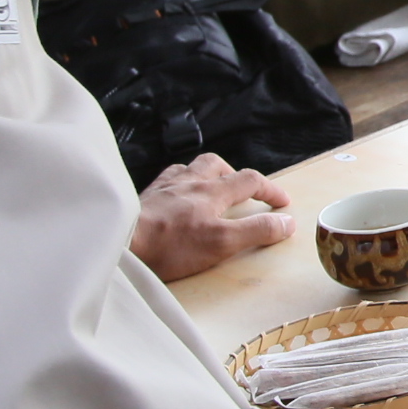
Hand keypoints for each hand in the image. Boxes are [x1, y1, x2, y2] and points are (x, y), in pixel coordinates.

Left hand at [130, 153, 294, 281]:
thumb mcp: (222, 242)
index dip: (269, 190)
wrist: (120, 244)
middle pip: (215, 164)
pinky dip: (174, 185)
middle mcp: (187, 183)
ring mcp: (162, 189)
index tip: (281, 203)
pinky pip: (162, 182)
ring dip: (203, 174)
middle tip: (242, 189)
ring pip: (186, 169)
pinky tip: (172, 198)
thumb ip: (256, 231)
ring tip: (207, 188)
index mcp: (211, 191)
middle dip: (234, 173)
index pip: (249, 180)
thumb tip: (286, 222)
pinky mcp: (141, 200)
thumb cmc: (169, 244)